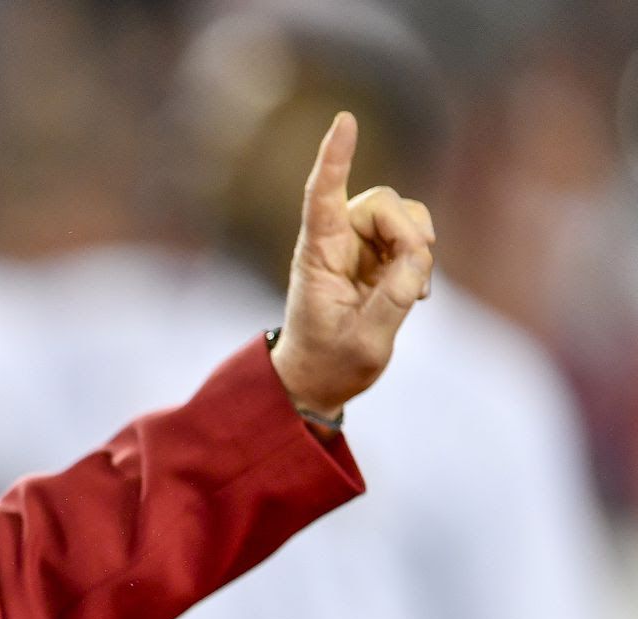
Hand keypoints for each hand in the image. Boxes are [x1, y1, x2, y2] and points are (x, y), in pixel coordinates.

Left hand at [273, 112, 436, 418]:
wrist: (320, 377)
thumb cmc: (330, 361)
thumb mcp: (364, 341)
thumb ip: (392, 300)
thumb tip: (416, 260)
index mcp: (316, 257)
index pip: (322, 197)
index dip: (335, 159)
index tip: (345, 121)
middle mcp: (336, 242)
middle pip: (381, 202)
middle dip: (408, 230)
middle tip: (417, 273)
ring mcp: (359, 247)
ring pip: (402, 215)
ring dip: (418, 245)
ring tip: (413, 291)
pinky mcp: (379, 257)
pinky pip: (413, 237)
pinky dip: (422, 258)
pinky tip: (415, 294)